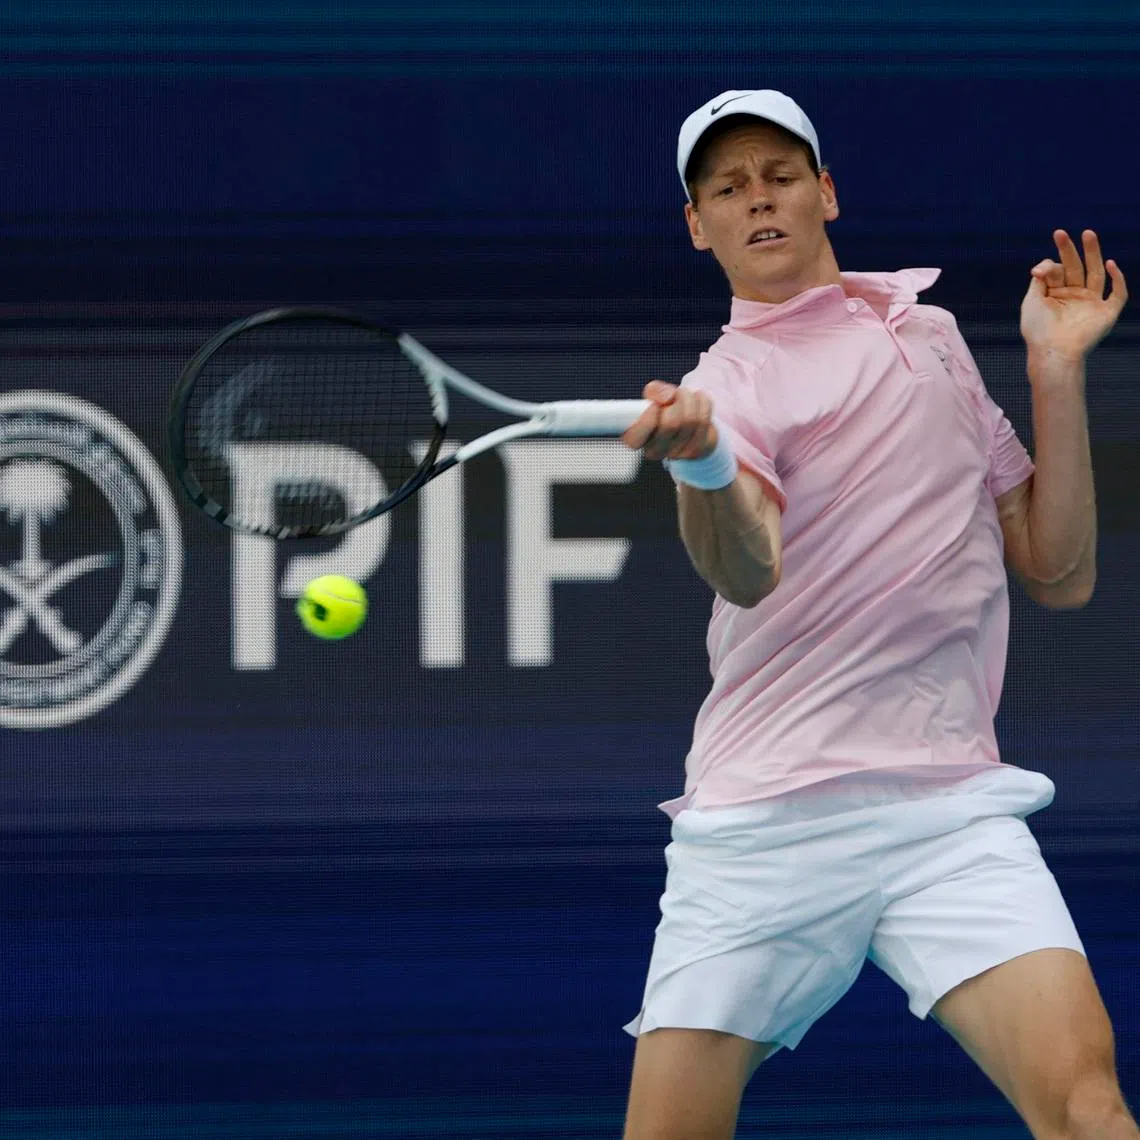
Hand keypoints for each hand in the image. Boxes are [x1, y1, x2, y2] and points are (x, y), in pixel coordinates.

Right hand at [621, 380, 716, 460]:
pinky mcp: (696, 451)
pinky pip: (704, 420)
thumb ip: (654, 391)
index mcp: (635, 440)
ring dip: (689, 398)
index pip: (635, 439)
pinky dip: (703, 403)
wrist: (688, 423)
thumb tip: (666, 397)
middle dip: (676, 400)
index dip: (647, 420)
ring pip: (690, 420)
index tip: (654, 406)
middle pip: (670, 424)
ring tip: (685, 394)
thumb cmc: (665, 409)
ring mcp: (676, 454)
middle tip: (674, 394)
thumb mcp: (654, 396)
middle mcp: (653, 451)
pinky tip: (698, 401)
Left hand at [1020, 229, 1127, 360]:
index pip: (1056, 271)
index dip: (1048, 266)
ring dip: (1094, 253)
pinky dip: (1117, 279)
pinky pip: (1118, 294)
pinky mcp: (1107, 313)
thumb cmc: (1038, 330)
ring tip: (1088, 233)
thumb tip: (1044, 262)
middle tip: (1061, 233)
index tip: (1039, 271)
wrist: (1052, 351)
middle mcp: (1074, 297)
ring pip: (1096, 273)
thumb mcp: (1031, 301)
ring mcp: (1091, 304)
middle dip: (1069, 250)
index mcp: (1056, 295)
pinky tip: (1110, 264)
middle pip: (1076, 267)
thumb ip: (1040, 279)